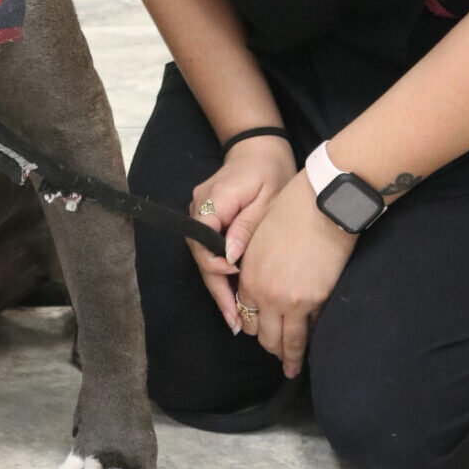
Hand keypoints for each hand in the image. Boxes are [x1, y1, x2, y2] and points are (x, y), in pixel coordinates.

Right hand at [187, 137, 297, 331]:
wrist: (260, 147)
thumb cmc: (270, 171)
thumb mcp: (267, 198)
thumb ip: (247, 227)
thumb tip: (231, 258)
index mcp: (214, 199)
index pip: (204, 240)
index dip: (217, 267)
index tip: (239, 283)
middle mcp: (199, 206)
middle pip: (201, 254)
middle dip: (218, 288)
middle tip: (237, 321)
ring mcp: (199, 211)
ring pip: (204, 255)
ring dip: (220, 285)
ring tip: (237, 319)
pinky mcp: (207, 217)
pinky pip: (209, 248)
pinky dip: (222, 271)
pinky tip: (235, 297)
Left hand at [234, 170, 359, 378]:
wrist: (321, 205)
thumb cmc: (290, 212)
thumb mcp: (260, 238)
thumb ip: (254, 268)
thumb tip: (257, 291)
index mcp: (249, 276)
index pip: (246, 315)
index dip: (253, 325)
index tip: (259, 331)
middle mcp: (266, 294)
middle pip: (264, 335)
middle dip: (271, 347)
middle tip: (277, 356)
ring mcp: (292, 301)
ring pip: (288, 342)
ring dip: (289, 358)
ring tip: (291, 368)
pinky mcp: (317, 300)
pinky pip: (311, 327)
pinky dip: (311, 335)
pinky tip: (312, 342)